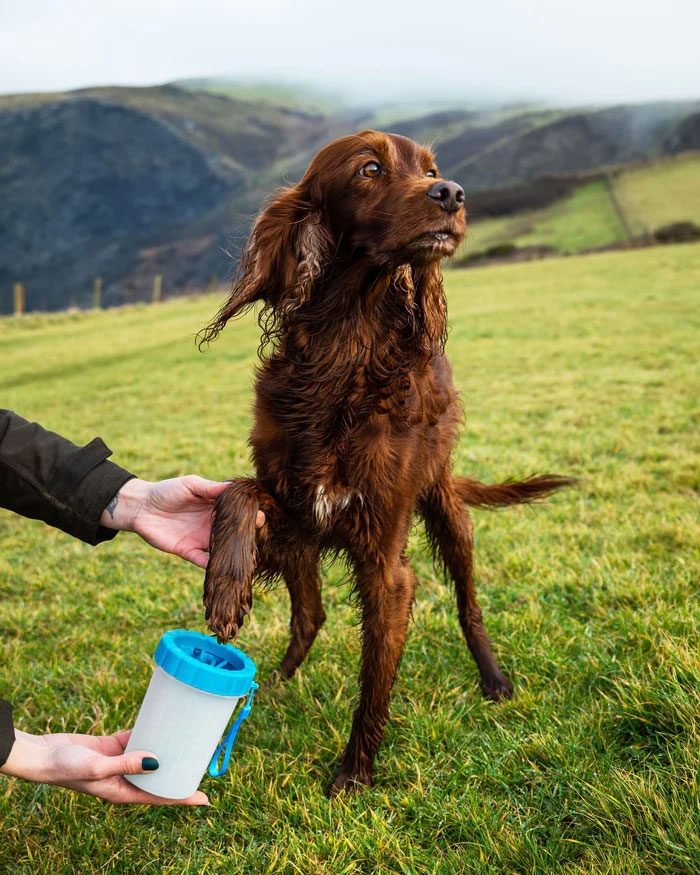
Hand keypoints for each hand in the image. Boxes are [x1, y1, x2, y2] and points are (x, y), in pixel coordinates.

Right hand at [1, 729, 207, 804]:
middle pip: (159, 777)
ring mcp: (119, 761)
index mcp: (123, 792)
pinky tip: (162, 721)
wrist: (43, 754)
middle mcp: (125, 779)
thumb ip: (125, 764)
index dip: (182, 798)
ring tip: (188, 739)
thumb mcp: (98, 767)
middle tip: (203, 760)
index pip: (160, 798)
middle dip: (179, 771)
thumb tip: (156, 761)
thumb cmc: (67, 768)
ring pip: (150, 755)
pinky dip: (149, 730)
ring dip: (166, 748)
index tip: (205, 798)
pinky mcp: (112, 746)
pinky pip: (137, 737)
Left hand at [100, 476, 264, 567]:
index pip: (236, 512)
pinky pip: (201, 560)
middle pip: (232, 532)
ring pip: (220, 548)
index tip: (260, 514)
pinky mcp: (187, 551)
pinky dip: (211, 565)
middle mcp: (210, 524)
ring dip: (232, 551)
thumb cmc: (166, 491)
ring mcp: (200, 539)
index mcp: (214, 507)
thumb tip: (232, 487)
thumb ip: (209, 488)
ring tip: (247, 554)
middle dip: (246, 533)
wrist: (141, 506)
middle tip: (258, 531)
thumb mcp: (190, 484)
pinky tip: (221, 567)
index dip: (248, 514)